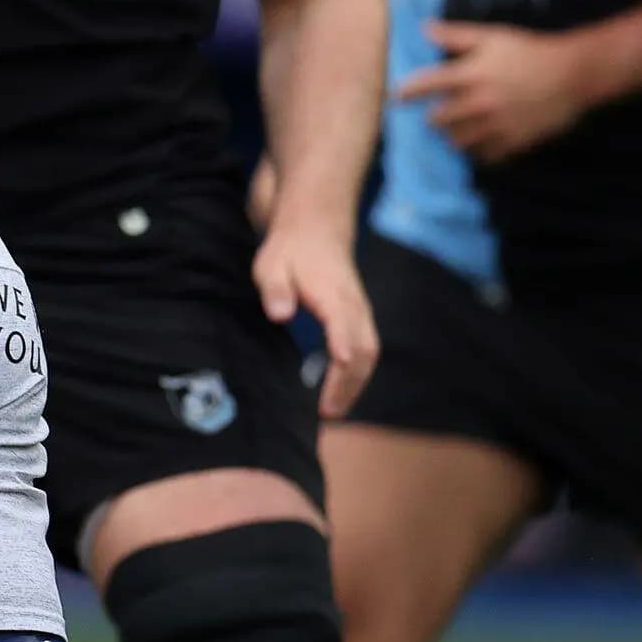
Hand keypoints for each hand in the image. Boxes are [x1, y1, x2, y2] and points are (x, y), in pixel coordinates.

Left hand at [254, 218, 378, 418]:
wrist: (316, 227)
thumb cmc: (291, 250)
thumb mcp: (271, 264)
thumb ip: (276, 289)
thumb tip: (280, 314)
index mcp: (333, 295)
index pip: (343, 331)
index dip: (341, 360)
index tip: (334, 386)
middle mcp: (354, 306)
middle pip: (363, 352)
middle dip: (348, 385)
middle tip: (328, 413)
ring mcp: (361, 312)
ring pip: (369, 353)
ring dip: (355, 385)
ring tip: (333, 411)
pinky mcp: (359, 318)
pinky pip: (366, 349)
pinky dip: (357, 374)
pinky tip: (339, 392)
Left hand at [395, 20, 597, 162]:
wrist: (572, 74)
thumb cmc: (529, 51)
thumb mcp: (492, 36)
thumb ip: (456, 35)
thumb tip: (424, 28)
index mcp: (472, 74)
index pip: (428, 85)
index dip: (406, 92)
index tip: (396, 98)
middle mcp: (480, 102)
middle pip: (439, 120)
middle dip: (432, 118)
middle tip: (434, 116)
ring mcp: (497, 124)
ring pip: (459, 141)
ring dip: (452, 137)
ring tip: (455, 130)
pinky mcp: (514, 141)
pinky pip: (485, 156)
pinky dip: (477, 152)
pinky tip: (478, 143)